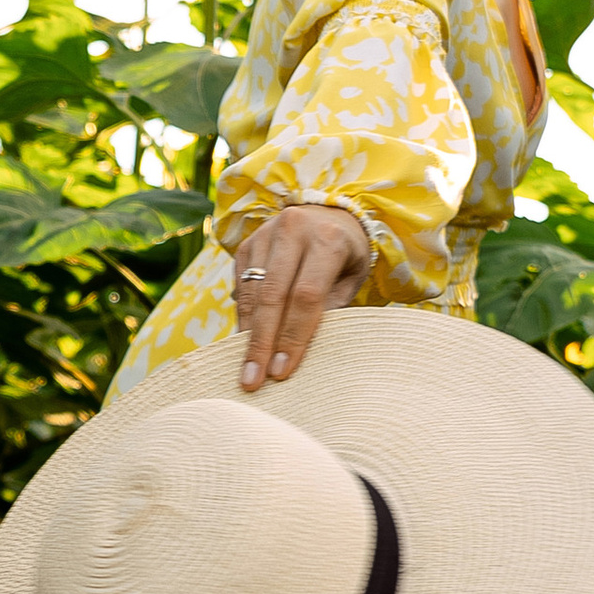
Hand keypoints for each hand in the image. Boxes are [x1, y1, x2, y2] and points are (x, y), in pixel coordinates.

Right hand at [231, 205, 370, 386]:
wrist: (328, 214)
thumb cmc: (347, 255)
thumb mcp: (352, 278)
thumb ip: (331, 308)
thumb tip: (303, 350)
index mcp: (328, 239)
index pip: (306, 295)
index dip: (293, 335)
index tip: (282, 371)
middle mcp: (293, 230)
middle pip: (272, 295)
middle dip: (262, 342)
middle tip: (253, 379)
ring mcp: (265, 234)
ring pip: (252, 292)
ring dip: (248, 334)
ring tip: (246, 369)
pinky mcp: (246, 243)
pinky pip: (241, 286)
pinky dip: (243, 317)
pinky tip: (244, 343)